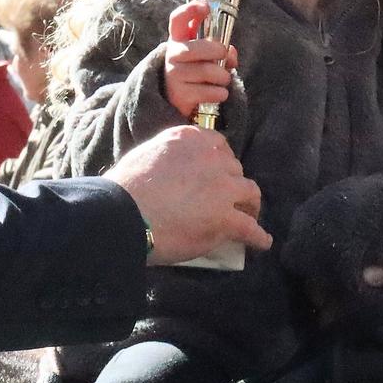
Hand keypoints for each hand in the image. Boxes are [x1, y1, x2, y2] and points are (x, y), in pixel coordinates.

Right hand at [107, 126, 270, 263]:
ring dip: (250, 205)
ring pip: (250, 193)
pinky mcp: (226, 218)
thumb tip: (175, 170)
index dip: (222, 163)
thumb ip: (170, 156)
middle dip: (234, 184)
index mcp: (191, 139)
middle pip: (235, 170)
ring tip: (249, 217)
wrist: (121, 214)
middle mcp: (212, 159)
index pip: (219, 146)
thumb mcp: (147, 155)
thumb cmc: (123, 188)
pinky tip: (261, 243)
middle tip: (230, 199)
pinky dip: (258, 237)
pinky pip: (251, 228)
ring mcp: (222, 188)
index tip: (220, 173)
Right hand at [157, 1, 237, 119]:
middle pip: (199, 47)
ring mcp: (174, 75)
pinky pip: (210, 92)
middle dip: (219, 52)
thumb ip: (220, 50)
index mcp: (178, 40)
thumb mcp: (206, 57)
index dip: (190, 10)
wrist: (178, 102)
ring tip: (222, 80)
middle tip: (224, 57)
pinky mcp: (180, 95)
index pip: (178, 19)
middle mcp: (172, 55)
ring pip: (209, 71)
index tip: (205, 5)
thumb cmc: (197, 73)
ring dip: (224, 77)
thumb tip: (230, 52)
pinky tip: (217, 94)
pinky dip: (220, 94)